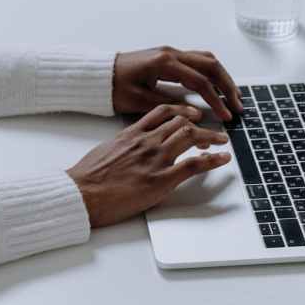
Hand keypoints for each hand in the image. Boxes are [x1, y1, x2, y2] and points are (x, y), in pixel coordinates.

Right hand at [67, 104, 230, 228]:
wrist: (81, 193)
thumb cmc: (87, 178)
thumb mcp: (105, 151)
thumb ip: (123, 146)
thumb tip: (130, 150)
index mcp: (131, 133)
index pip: (162, 113)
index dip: (181, 112)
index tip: (190, 115)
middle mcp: (146, 141)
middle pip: (181, 122)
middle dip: (200, 124)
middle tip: (211, 131)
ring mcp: (155, 158)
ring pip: (191, 136)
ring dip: (211, 137)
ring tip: (221, 140)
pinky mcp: (161, 179)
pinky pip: (194, 164)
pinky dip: (213, 159)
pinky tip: (223, 158)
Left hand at [112, 46, 243, 120]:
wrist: (99, 75)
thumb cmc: (114, 88)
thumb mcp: (139, 101)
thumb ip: (168, 105)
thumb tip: (195, 113)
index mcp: (164, 63)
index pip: (200, 81)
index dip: (216, 100)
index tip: (226, 116)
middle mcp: (171, 53)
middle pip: (211, 65)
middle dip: (227, 86)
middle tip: (238, 106)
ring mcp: (171, 53)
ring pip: (207, 60)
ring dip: (222, 77)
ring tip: (233, 97)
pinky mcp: (169, 57)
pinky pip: (198, 61)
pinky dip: (211, 73)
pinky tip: (217, 87)